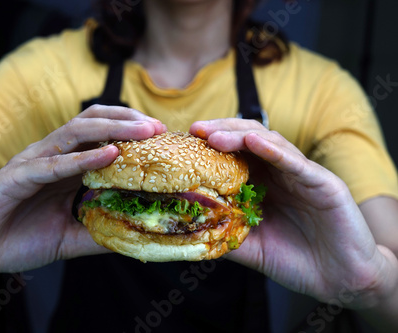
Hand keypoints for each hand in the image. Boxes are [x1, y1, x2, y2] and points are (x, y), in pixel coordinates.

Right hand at [0, 105, 166, 275]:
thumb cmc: (15, 238)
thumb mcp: (68, 237)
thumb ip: (98, 233)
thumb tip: (134, 236)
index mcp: (66, 169)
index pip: (103, 139)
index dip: (134, 135)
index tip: (164, 142)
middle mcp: (53, 158)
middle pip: (94, 124)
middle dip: (129, 121)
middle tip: (160, 128)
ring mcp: (34, 163)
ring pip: (76, 133)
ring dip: (113, 129)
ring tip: (145, 131)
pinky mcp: (16, 177)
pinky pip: (53, 164)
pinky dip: (83, 158)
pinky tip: (109, 154)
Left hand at [190, 119, 397, 309]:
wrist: (341, 280)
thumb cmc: (297, 260)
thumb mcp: (251, 248)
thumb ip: (224, 234)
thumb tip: (187, 230)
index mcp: (263, 184)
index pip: (234, 154)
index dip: (209, 146)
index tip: (184, 143)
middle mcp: (281, 173)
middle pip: (248, 139)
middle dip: (220, 131)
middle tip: (196, 130)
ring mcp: (302, 175)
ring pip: (270, 143)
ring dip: (240, 136)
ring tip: (214, 136)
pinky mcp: (323, 183)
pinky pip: (296, 163)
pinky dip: (274, 151)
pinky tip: (253, 142)